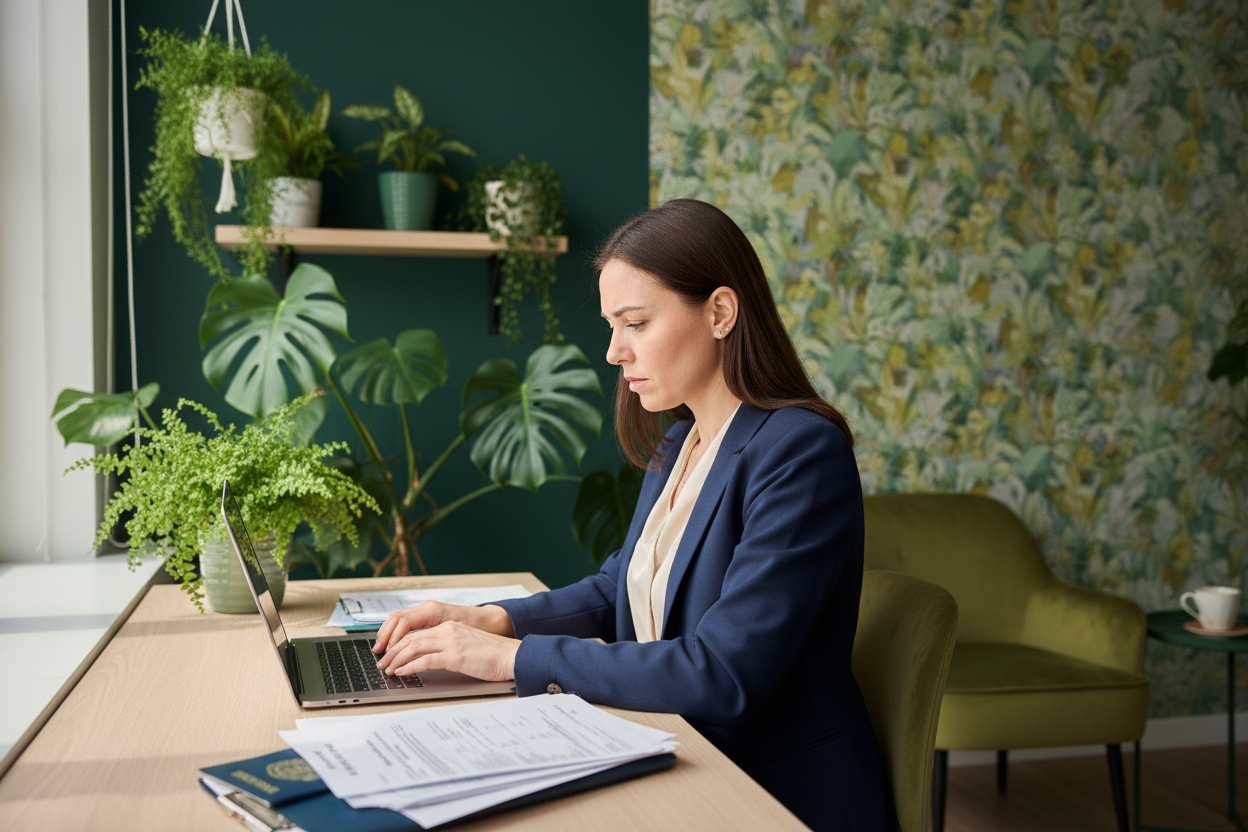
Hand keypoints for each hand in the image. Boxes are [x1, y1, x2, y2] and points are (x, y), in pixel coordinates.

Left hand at [375, 620, 519, 681]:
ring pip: (413, 647)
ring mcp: (451, 642)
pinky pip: (425, 659)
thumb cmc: (493, 656)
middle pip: (410, 638)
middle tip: (382, 663)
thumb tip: (429, 660)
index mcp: (450, 627)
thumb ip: (449, 648)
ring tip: (388, 669)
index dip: (399, 644)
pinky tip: (402, 672)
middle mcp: (448, 631)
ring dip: (396, 659)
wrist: (512, 656)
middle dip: (392, 652)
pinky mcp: (455, 655)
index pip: (417, 633)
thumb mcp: (467, 646)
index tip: (389, 654)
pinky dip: (410, 666)